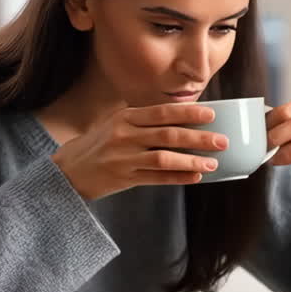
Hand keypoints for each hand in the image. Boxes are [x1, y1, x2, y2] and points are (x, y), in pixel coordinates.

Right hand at [51, 104, 228, 200]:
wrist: (68, 169)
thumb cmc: (99, 143)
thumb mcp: (116, 122)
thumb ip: (144, 119)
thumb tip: (183, 115)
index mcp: (126, 117)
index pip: (162, 112)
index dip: (188, 112)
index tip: (212, 114)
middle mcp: (125, 135)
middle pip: (168, 135)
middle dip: (198, 137)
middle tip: (222, 141)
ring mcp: (124, 158)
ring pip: (164, 159)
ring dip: (191, 161)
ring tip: (213, 162)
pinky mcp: (124, 179)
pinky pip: (156, 179)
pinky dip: (178, 178)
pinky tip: (195, 177)